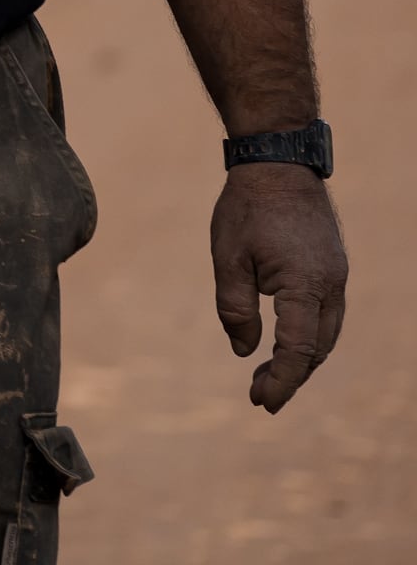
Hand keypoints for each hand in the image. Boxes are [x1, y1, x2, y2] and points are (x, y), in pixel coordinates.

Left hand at [215, 163, 347, 410]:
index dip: (282, 380)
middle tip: (260, 397)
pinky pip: (326, 315)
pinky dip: (309, 336)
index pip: (298, 349)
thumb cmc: (247, 208)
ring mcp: (337, 278)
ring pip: (325, 334)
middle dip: (291, 376)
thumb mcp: (228, 257)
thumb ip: (235, 307)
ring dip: (301, 359)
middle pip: (316, 348)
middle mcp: (331, 286)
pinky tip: (285, 343)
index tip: (262, 402)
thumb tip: (244, 351)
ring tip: (268, 377)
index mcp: (305, 285)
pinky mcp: (333, 269)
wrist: (279, 163)